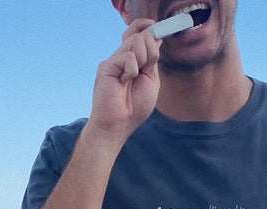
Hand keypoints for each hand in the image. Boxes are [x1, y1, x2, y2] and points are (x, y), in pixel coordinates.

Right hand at [87, 19, 161, 145]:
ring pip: (136, 41)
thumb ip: (152, 59)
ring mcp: (115, 60)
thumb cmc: (135, 108)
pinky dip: (131, 71)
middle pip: (142, 35)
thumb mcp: (151, 80)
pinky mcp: (107, 65)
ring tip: (133, 79)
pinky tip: (123, 82)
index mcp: (134, 61)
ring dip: (143, 60)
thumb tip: (157, 37)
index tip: (158, 27)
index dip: (148, 28)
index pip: (139, 34)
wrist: (119, 123)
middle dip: (151, 51)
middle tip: (146, 69)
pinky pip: (128, 57)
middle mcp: (123, 58)